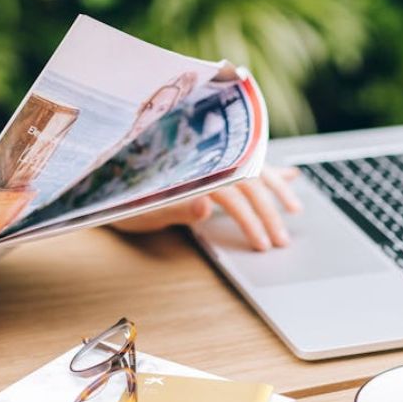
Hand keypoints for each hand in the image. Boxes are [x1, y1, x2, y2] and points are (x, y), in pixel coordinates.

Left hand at [112, 167, 302, 250]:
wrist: (106, 179)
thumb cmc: (120, 197)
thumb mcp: (142, 209)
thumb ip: (175, 207)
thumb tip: (206, 205)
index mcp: (192, 170)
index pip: (233, 195)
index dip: (250, 220)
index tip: (262, 244)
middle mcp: (205, 158)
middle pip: (248, 182)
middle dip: (269, 211)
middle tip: (283, 240)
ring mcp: (211, 157)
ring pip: (253, 168)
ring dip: (277, 187)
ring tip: (295, 208)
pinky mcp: (212, 160)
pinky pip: (247, 161)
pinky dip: (269, 170)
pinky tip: (290, 175)